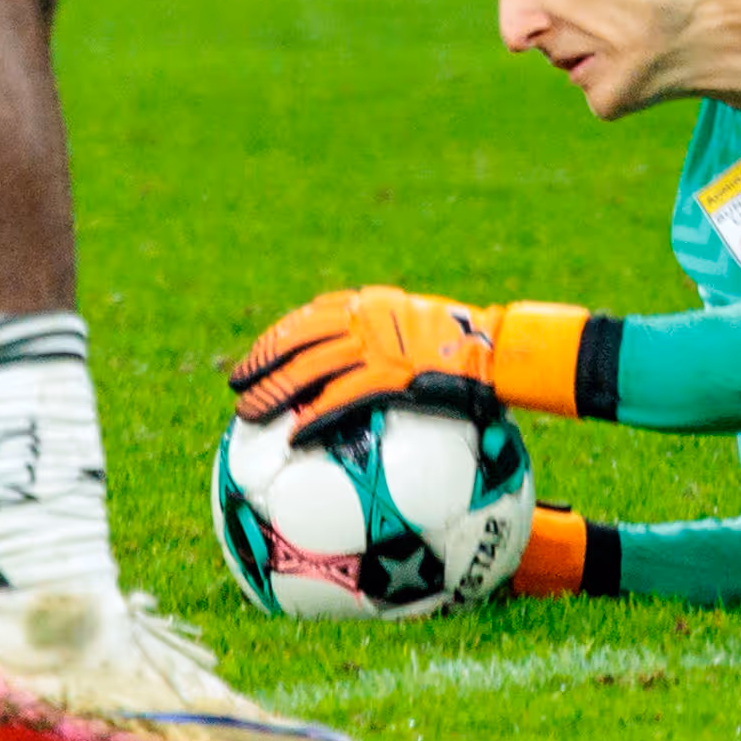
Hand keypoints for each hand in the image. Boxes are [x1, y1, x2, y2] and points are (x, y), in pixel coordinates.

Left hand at [225, 283, 545, 427]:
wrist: (504, 348)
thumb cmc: (474, 347)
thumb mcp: (428, 332)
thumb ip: (397, 345)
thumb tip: (376, 376)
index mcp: (377, 304)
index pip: (315, 314)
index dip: (281, 335)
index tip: (259, 353)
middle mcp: (371, 318)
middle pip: (301, 338)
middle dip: (264, 360)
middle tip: (237, 382)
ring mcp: (380, 346)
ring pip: (310, 367)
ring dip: (273, 390)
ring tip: (246, 413)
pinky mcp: (393, 376)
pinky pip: (342, 399)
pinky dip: (314, 416)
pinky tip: (293, 436)